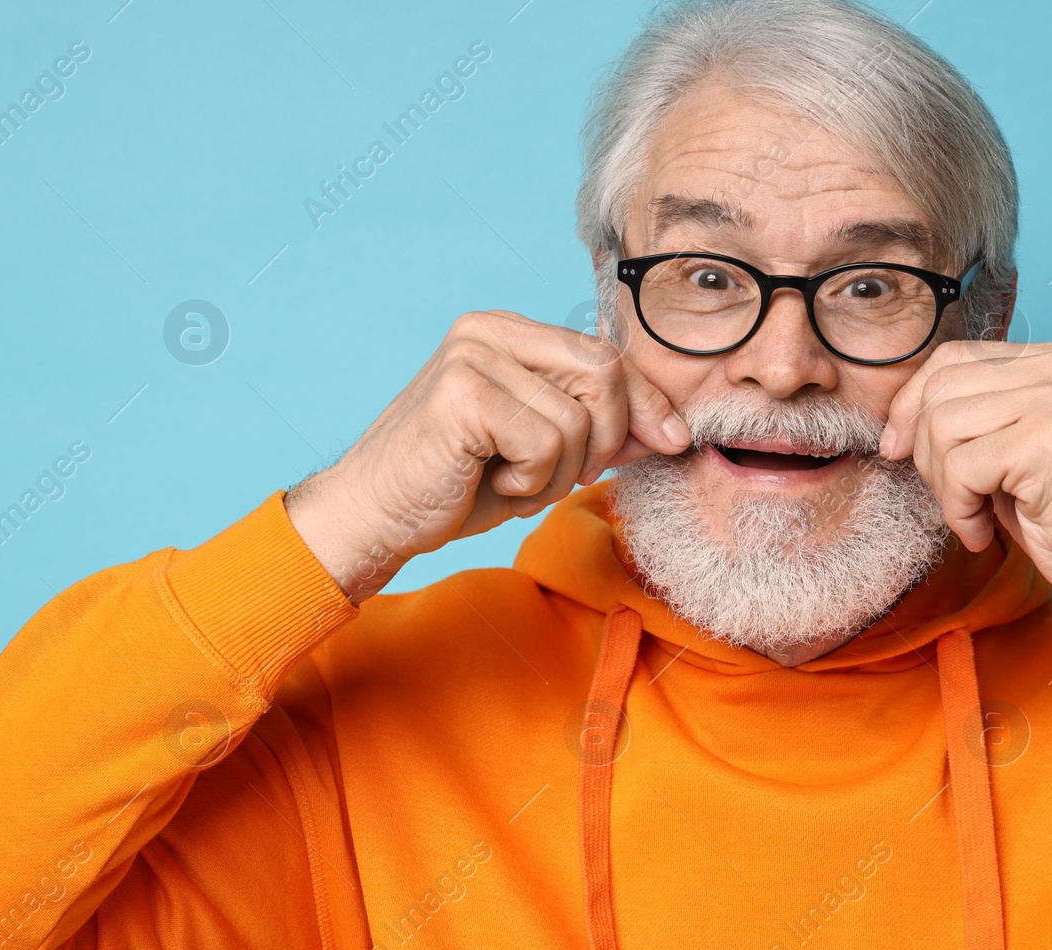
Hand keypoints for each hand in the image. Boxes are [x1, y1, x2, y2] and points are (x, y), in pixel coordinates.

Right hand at [284, 310, 691, 603]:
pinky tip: (488, 481)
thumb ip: (604, 433)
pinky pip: (547, 442)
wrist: (377, 518)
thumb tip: (674, 430)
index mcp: (510, 332)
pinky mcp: (463, 392)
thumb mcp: (547, 456)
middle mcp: (490, 330)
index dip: (649, 402)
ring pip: (578, 419)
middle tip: (554, 474)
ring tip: (507, 479)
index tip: (674, 439)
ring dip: (556, 472)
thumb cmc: (458, 486)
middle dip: (603, 439)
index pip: (608, 354)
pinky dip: (530, 481)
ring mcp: (473, 356)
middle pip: (606, 372)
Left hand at [879, 341, 1051, 646]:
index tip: (898, 446)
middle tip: (952, 498)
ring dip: (944, 486)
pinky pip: (961, 467)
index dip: (912, 403)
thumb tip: (900, 420)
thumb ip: (979, 420)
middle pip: (940, 387)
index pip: (953, 357)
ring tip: (975, 518)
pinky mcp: (1047, 444)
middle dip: (924, 450)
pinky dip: (958, 509)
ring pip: (942, 426)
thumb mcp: (1023, 452)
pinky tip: (984, 532)